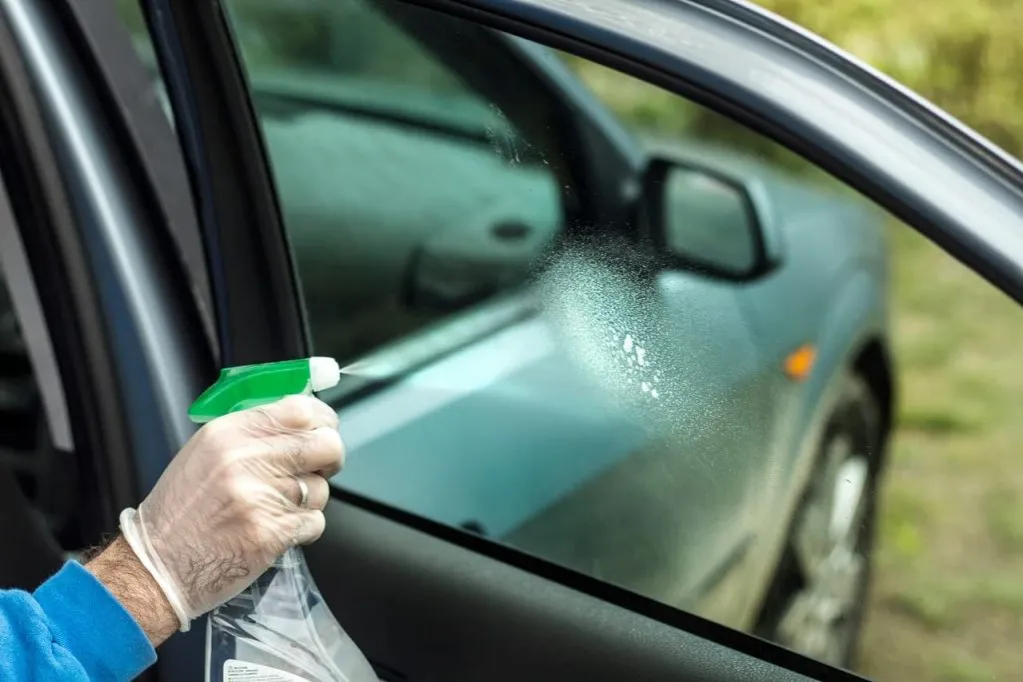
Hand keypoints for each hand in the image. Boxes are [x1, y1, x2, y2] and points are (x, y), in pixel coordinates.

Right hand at [118, 395, 343, 631]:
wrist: (156, 566)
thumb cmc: (181, 512)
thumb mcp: (207, 453)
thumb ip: (253, 433)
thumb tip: (303, 422)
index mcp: (229, 433)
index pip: (301, 409)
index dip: (323, 420)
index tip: (324, 430)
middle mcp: (245, 459)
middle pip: (325, 444)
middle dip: (329, 458)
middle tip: (317, 469)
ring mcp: (259, 497)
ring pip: (321, 488)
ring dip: (309, 500)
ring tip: (276, 508)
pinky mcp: (270, 533)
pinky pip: (315, 522)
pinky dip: (303, 529)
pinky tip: (274, 530)